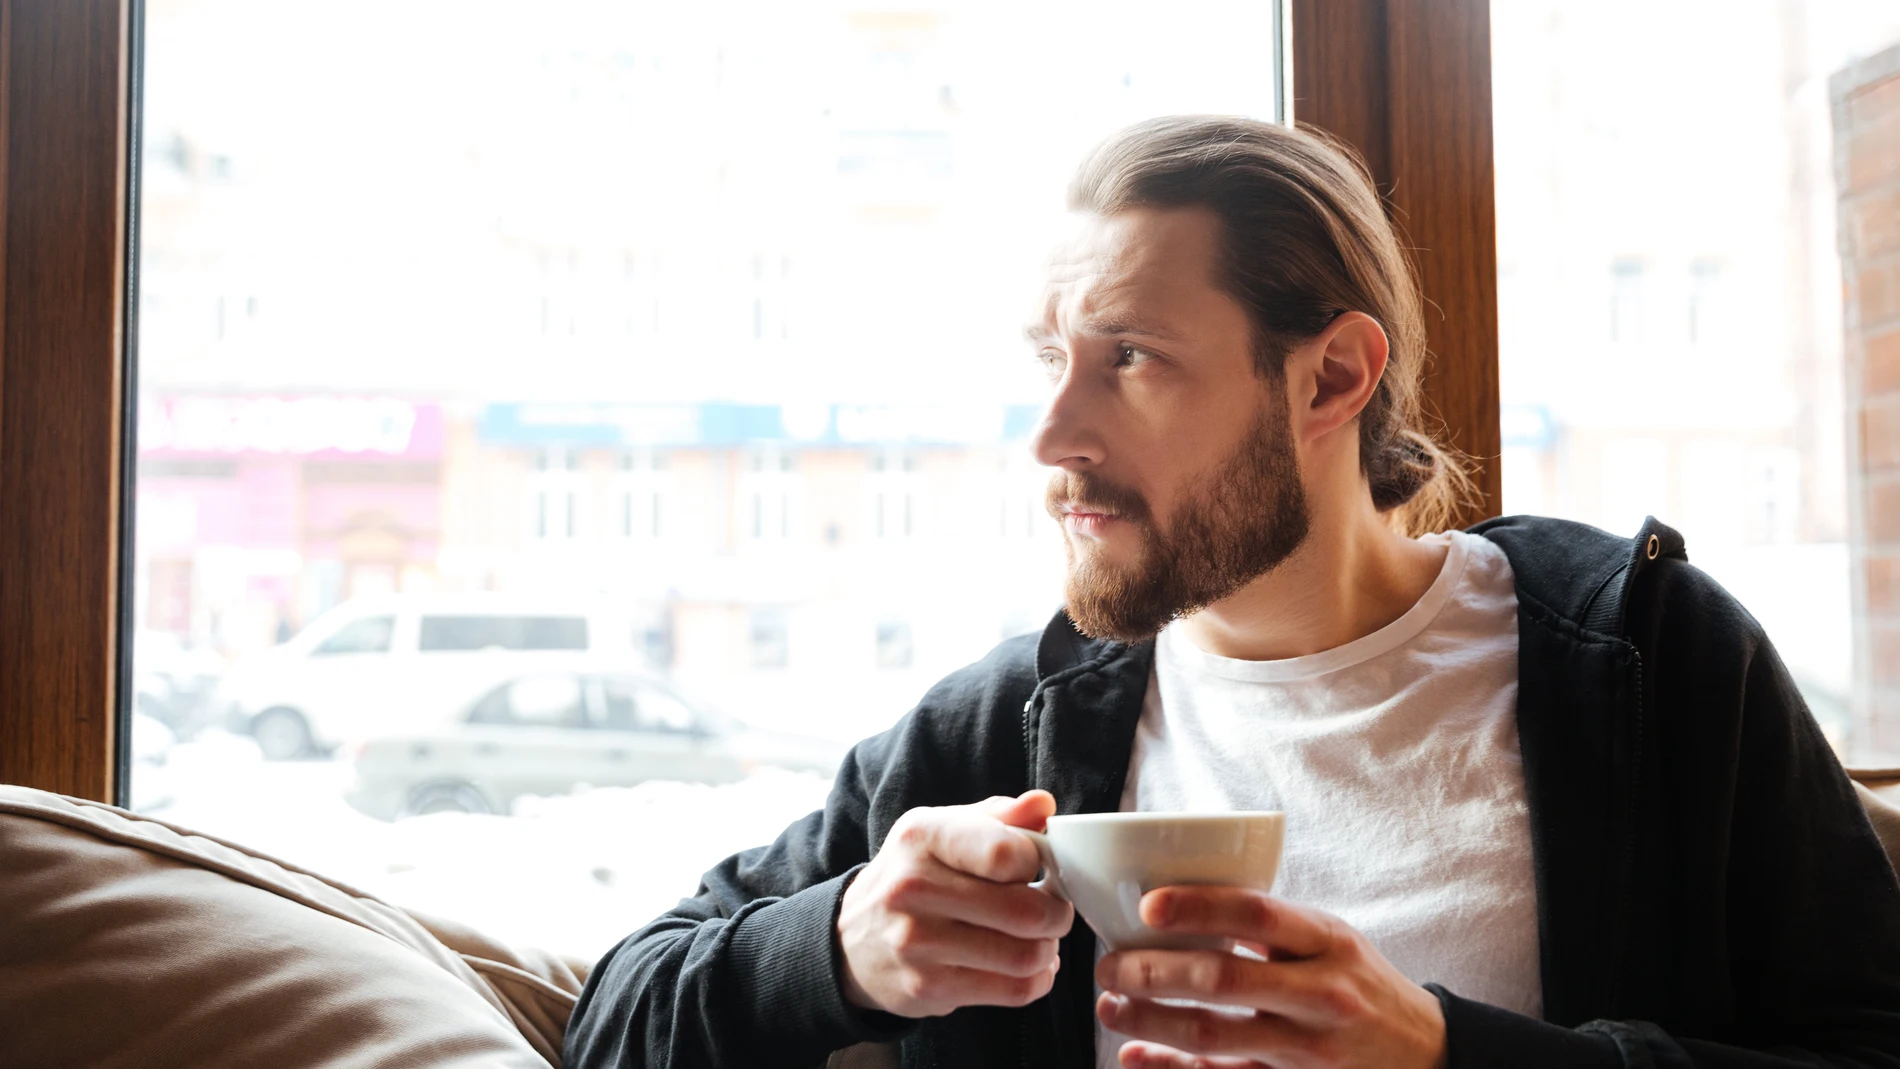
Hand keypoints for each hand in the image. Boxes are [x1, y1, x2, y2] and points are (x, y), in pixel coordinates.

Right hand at [837, 790, 1074, 1017]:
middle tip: (1053, 909)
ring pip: (1025, 956)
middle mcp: (913, 888)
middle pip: (1025, 911)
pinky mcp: (927, 988)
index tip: (1035, 868)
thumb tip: (1044, 804)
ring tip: (1039, 938)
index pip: (1006, 853)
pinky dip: (1037, 980)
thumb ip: (999, 816)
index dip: (1038, 862)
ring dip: (1047, 948)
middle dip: (1056, 913)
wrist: (852, 939)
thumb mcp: (944, 830)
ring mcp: (916, 943)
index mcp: (922, 836)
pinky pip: (1012, 991)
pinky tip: (1029, 966)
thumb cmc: (914, 876)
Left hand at [1095, 887, 1446, 1068]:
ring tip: (1109, 1008)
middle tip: (1110, 965)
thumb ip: (1269, 924)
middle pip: (1224, 980)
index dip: (1199, 906)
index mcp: (1328, 940)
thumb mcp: (1331, 939)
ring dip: (1151, 1022)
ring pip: (1214, 1036)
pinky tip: (1136, 1056)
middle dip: (1154, 971)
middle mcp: (1322, 993)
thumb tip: (1176, 900)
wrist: (1424, 1052)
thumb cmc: (1357, 982)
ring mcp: (1309, 1048)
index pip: (1258, 913)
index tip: (1146, 905)